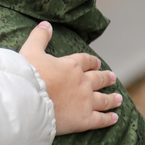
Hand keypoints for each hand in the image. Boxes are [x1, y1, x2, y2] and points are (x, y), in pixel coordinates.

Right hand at [19, 21, 121, 135]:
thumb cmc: (27, 75)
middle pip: (98, 79)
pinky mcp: (84, 120)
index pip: (85, 61)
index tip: (96, 63)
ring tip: (118, 98)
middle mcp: (82, 83)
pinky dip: (109, 119)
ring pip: (103, 99)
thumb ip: (39, 37)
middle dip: (105, 78)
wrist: (27, 100)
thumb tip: (45, 24)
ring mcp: (86, 102)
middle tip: (112, 77)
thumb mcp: (30, 51)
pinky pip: (101, 119)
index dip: (91, 61)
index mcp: (71, 66)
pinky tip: (114, 117)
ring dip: (112, 98)